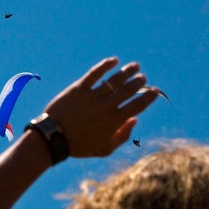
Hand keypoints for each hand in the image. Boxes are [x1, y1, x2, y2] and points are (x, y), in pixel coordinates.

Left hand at [41, 57, 158, 157]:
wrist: (53, 138)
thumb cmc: (79, 146)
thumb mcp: (104, 149)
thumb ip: (122, 136)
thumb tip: (134, 119)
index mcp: (115, 121)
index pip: (138, 105)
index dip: (149, 97)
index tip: (155, 91)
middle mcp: (106, 107)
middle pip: (128, 90)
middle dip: (139, 82)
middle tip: (143, 78)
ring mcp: (92, 96)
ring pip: (114, 80)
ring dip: (127, 72)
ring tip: (135, 66)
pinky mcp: (78, 89)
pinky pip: (94, 74)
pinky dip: (105, 65)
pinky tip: (114, 60)